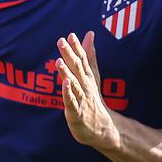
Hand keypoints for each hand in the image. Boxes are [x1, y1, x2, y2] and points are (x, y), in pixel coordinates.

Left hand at [56, 31, 119, 150]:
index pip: (83, 59)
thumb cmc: (92, 99)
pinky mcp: (76, 112)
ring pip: (74, 84)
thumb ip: (89, 54)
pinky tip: (65, 84)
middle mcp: (85, 86)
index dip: (77, 47)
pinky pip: (71, 102)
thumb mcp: (91, 75)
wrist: (101, 127)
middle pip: (77, 68)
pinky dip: (68, 93)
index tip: (71, 35)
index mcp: (87, 77)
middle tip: (61, 41)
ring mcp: (82, 99)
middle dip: (70, 54)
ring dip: (67, 72)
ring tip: (59, 61)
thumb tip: (90, 34)